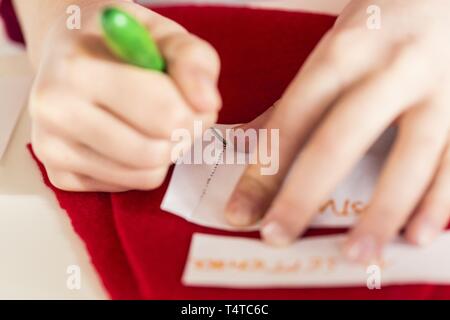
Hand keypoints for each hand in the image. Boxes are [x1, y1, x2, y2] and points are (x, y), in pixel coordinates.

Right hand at [30, 1, 220, 191]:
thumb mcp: (163, 32)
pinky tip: (130, 137)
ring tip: (156, 123)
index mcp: (79, 68)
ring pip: (144, 175)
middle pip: (154, 153)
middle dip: (182, 136)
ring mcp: (52, 149)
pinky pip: (128, 186)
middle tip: (181, 114)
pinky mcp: (60, 176)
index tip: (195, 100)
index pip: (164, 115)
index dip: (195, 112)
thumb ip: (194, 61)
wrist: (67, 54)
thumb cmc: (119, 44)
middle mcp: (56, 112)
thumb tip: (207, 104)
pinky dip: (141, 166)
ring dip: (165, 152)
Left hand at [225, 0, 449, 263]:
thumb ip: (295, 100)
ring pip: (410, 157)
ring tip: (354, 255)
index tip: (239, 213)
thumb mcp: (334, 50)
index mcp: (343, 53)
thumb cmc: (381, 29)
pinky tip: (418, 235)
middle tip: (277, 237)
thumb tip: (245, 143)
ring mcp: (439, 88)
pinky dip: (440, 201)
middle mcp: (390, 68)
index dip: (263, 170)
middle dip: (304, 194)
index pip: (292, 120)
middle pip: (340, 139)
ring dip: (381, 213)